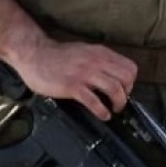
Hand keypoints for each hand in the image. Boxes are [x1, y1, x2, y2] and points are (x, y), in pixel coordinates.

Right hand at [15, 36, 137, 115]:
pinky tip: (102, 115)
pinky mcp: (72, 86)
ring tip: (113, 110)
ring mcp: (84, 74)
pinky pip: (94, 101)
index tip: (125, 90)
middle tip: (120, 102)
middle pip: (126, 79)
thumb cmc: (56, 56)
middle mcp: (96, 61)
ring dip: (118, 103)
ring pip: (114, 89)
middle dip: (127, 94)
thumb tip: (111, 74)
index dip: (131, 82)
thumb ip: (99, 61)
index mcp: (100, 53)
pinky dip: (102, 111)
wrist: (34, 54)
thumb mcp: (84, 51)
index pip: (129, 67)